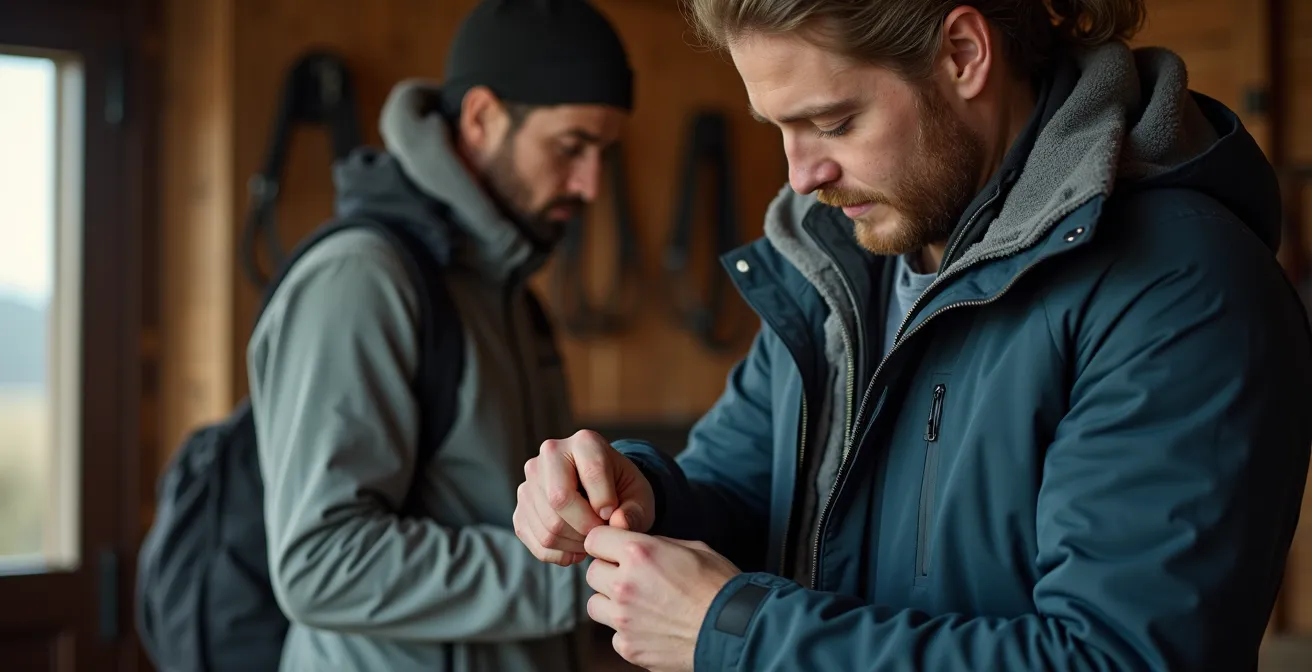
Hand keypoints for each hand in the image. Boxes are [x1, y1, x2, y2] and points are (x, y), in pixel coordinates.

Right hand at [514, 429, 655, 565]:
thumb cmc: (622, 491)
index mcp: (585, 442)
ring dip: (575, 544)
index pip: (591, 473)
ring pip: (547, 526)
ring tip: (591, 541)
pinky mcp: (520, 508)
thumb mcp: (640, 497)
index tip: (614, 516)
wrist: (601, 494)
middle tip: (602, 534)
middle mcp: (550, 454)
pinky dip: (560, 554)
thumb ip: (635, 512)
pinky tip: (576, 548)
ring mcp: (530, 481)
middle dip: (586, 528)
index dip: (606, 503)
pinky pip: (536, 542)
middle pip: (559, 500)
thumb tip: (617, 524)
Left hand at [584, 526, 740, 671]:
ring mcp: (623, 619)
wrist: (735, 631)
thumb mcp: (693, 548)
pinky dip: (627, 631)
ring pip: (595, 604)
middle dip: (609, 572)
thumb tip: (639, 546)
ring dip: (611, 602)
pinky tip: (652, 627)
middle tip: (633, 577)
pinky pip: (614, 635)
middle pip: (592, 572)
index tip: (614, 548)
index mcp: (639, 553)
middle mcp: (624, 584)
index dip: (606, 542)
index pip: (594, 539)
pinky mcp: (629, 647)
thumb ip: (657, 545)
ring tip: (639, 603)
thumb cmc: (720, 587)